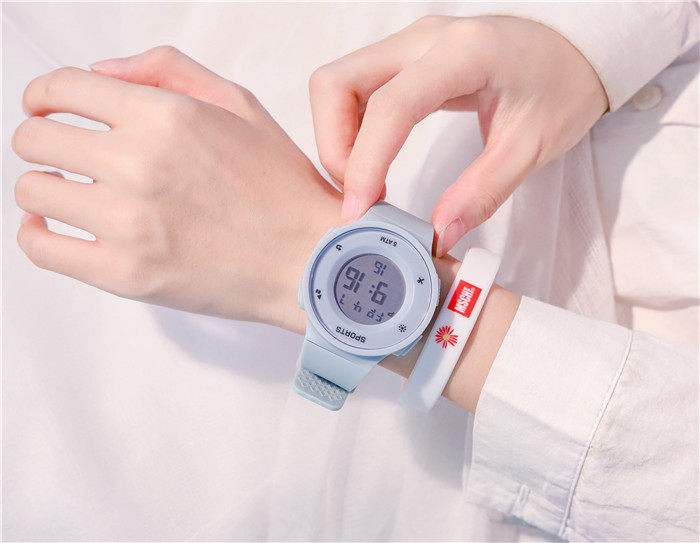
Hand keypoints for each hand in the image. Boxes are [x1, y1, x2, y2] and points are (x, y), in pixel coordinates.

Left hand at [12, 47, 339, 329]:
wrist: (310, 259)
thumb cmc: (283, 189)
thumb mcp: (241, 106)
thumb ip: (168, 71)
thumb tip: (101, 71)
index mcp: (167, 116)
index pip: (62, 89)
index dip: (44, 94)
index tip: (44, 106)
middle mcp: (141, 164)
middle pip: (35, 139)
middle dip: (43, 140)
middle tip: (62, 154)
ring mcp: (129, 222)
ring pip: (33, 192)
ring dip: (44, 187)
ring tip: (68, 194)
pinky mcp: (125, 274)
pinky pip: (41, 248)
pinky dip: (37, 235)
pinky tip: (55, 229)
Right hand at [309, 15, 607, 254]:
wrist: (576, 46)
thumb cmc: (563, 85)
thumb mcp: (532, 146)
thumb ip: (482, 191)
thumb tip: (437, 235)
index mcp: (463, 53)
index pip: (390, 105)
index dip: (365, 161)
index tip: (359, 209)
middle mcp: (424, 39)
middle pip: (336, 83)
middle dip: (334, 146)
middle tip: (358, 194)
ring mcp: (410, 44)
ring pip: (337, 84)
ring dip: (338, 138)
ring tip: (366, 182)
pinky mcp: (405, 58)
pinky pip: (355, 89)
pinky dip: (351, 129)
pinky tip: (375, 161)